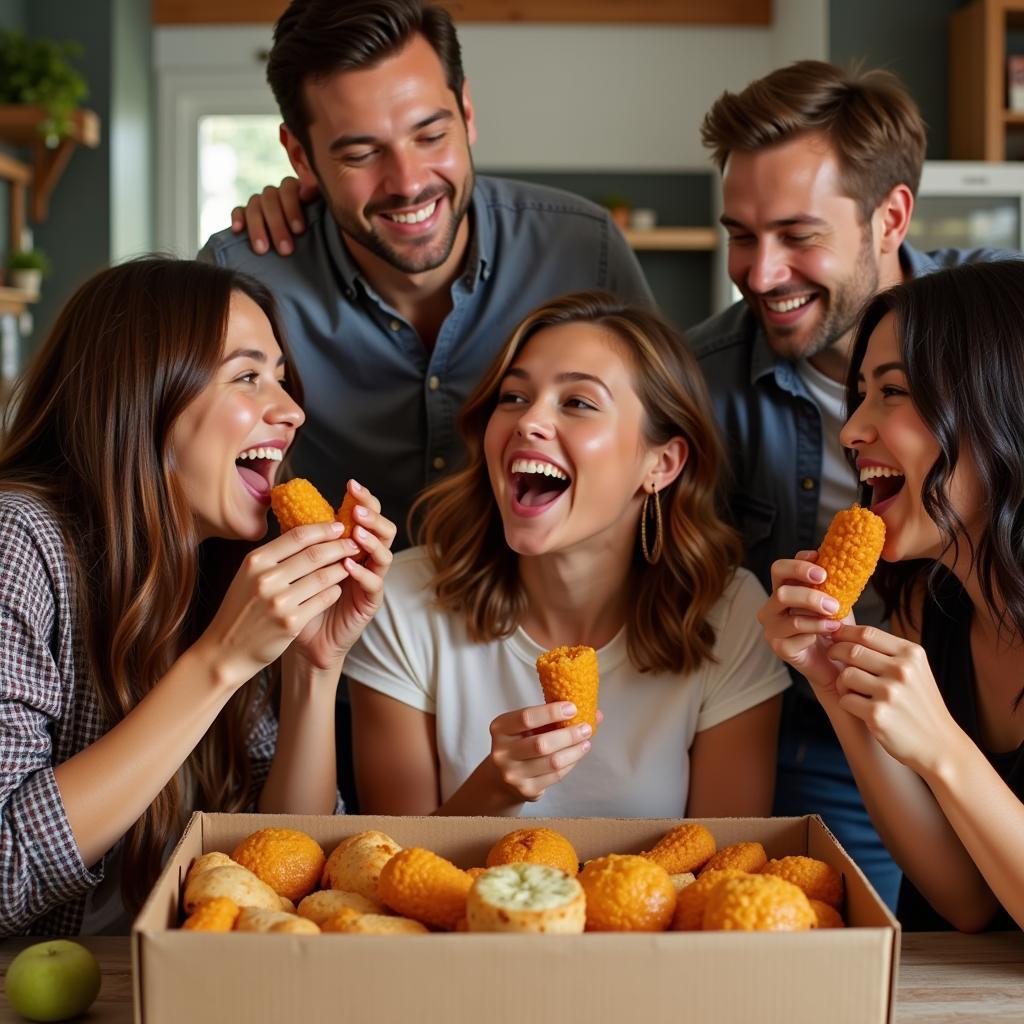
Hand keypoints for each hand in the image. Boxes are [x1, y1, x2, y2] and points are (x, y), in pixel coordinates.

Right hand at [197, 521, 353, 687]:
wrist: (226, 649)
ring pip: (323, 577)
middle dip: (340, 546)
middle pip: (314, 554)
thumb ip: (274, 556)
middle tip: (354, 543)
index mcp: (256, 561)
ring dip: (341, 569)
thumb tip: (308, 532)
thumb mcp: (249, 575)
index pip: (297, 536)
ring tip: (351, 564)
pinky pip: (324, 599)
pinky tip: (338, 588)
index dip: (323, 529)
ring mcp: (279, 602)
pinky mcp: (291, 623)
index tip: (338, 525)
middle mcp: (266, 579)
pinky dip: (334, 591)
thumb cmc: (242, 609)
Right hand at [230, 176, 318, 255]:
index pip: (289, 188)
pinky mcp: (247, 214)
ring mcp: (261, 202)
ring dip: (257, 227)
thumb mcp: (325, 216)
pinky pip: (239, 210)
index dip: (293, 208)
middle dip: (277, 225)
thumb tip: (307, 192)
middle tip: (286, 250)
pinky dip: (238, 218)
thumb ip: (318, 198)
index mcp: (296, 189)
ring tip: (262, 250)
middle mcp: (277, 193)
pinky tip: (238, 230)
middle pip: (270, 198)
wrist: (308, 252)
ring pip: (254, 205)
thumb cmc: (321, 234)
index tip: (299, 231)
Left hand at [291, 481, 396, 669]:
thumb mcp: (299, 563)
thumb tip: (291, 504)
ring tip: (356, 533)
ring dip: (371, 541)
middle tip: (357, 509)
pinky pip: (374, 584)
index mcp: (353, 544)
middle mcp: (367, 559)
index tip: (351, 485)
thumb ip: (303, 539)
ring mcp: (371, 580)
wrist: (301, 637)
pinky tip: (349, 565)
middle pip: (385, 530)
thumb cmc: (300, 597)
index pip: (366, 515)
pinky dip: (363, 573)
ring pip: (385, 554)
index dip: (363, 499)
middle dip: (373, 516)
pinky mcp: (370, 602)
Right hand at [486, 702, 596, 801]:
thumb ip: (555, 717)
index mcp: (500, 728)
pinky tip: (577, 755)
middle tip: (586, 728)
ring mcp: (512, 774)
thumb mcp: (529, 727)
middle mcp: (501, 752)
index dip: (551, 712)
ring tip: (586, 742)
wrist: (502, 777)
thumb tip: (595, 714)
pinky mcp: (526, 790)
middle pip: (541, 744)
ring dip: (574, 751)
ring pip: (551, 763)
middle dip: (568, 735)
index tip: (573, 708)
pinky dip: (570, 764)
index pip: (526, 718)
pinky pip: (555, 776)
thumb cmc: (520, 743)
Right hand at [757, 550, 847, 699]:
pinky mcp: (779, 647)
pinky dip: (816, 629)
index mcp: (783, 591)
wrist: (838, 663)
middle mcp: (772, 608)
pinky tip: (833, 631)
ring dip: (815, 611)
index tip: (821, 567)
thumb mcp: (835, 599)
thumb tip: (837, 558)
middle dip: (809, 593)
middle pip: (781, 590)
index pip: (779, 569)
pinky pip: (796, 632)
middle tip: (833, 601)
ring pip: (788, 612)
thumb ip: (829, 581)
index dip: (798, 565)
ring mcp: (772, 628)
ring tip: (836, 616)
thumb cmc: (834, 629)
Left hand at [826, 624, 961, 774]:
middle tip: (832, 656)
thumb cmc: (921, 706)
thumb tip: (850, 633)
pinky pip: (845, 699)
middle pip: (852, 650)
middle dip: (835, 651)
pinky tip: (860, 708)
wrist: (939, 745)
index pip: (867, 633)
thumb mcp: (916, 671)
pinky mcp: (877, 714)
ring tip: (853, 689)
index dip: (844, 632)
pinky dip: (847, 702)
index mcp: (911, 654)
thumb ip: (889, 652)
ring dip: (842, 682)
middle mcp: (902, 670)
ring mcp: (890, 692)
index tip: (834, 636)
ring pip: (845, 675)